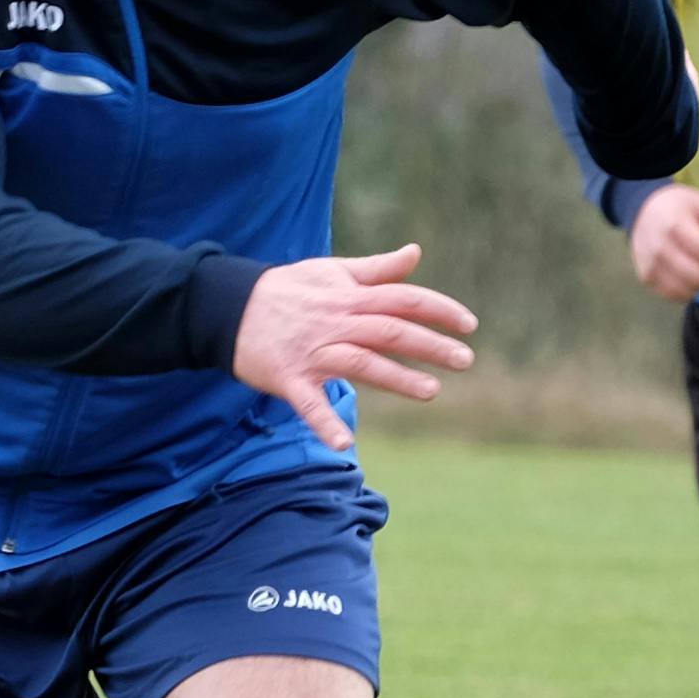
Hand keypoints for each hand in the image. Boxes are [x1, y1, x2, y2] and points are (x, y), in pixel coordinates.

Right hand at [231, 243, 477, 451]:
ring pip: (360, 363)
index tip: (469, 324)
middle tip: (465, 359)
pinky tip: (343, 444)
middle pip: (389, 330)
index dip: (438, 310)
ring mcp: (313, 352)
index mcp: (349, 296)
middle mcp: (336, 323)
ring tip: (431, 392)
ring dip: (396, 377)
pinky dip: (325, 423)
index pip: (402, 299)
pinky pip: (308, 404)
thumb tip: (415, 252)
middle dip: (429, 344)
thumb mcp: (332, 271)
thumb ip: (377, 269)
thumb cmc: (288, 289)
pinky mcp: (289, 379)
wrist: (229, 307)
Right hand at [628, 183, 698, 303]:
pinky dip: (688, 291)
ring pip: (686, 289)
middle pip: (697, 276)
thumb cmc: (679, 207)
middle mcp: (660, 248)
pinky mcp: (646, 278)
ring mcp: (651, 266)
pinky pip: (673, 295)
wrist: (642, 210)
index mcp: (676, 226)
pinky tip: (693, 279)